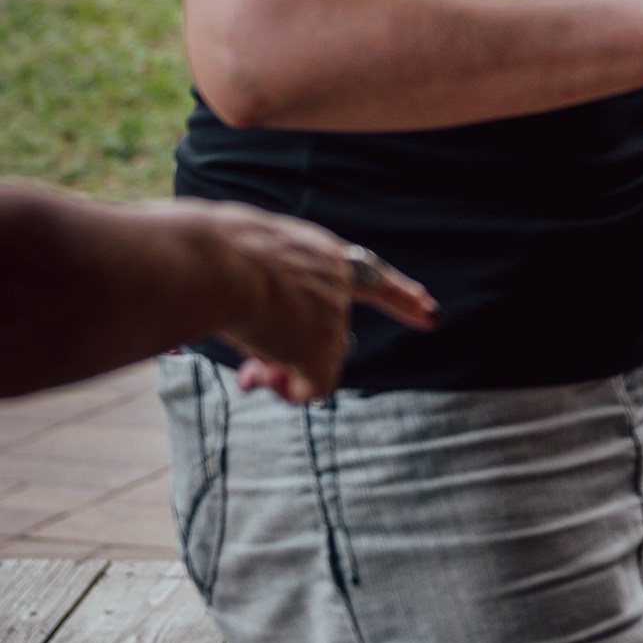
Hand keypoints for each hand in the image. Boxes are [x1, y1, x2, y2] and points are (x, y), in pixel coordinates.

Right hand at [212, 212, 439, 403]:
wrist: (216, 261)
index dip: (402, 297)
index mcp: (316, 250)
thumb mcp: (241, 258)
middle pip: (327, 331)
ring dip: (280, 372)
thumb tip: (259, 342)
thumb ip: (260, 292)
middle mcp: (335, 279)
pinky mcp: (324, 346)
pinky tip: (262, 380)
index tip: (432, 314)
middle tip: (254, 371)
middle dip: (295, 354)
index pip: (371, 275)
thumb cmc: (210, 255)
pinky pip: (315, 388)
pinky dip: (291, 393)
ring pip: (314, 359)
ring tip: (248, 370)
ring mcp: (334, 313)